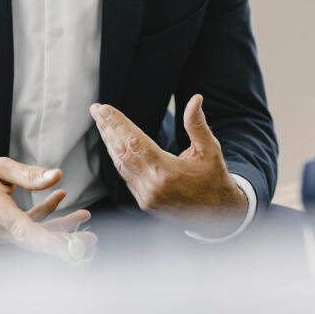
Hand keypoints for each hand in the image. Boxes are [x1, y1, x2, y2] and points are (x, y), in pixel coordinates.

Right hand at [0, 154, 95, 262]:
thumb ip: (28, 174)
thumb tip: (57, 176)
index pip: (26, 233)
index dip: (51, 242)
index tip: (72, 249)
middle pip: (35, 239)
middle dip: (65, 240)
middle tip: (93, 239)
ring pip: (32, 235)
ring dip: (58, 227)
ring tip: (85, 214)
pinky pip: (22, 229)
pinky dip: (41, 217)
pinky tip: (58, 198)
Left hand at [91, 94, 247, 236]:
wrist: (219, 214)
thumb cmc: (214, 178)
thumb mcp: (210, 150)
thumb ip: (197, 125)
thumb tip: (195, 99)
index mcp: (167, 172)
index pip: (135, 142)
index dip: (118, 123)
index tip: (104, 108)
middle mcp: (152, 186)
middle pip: (122, 152)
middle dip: (107, 128)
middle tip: (96, 110)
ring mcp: (146, 197)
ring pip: (120, 165)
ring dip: (109, 142)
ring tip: (101, 123)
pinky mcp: (145, 203)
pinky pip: (126, 177)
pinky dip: (118, 158)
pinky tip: (114, 144)